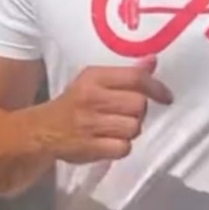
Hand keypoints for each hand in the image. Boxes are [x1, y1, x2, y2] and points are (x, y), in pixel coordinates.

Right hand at [41, 55, 172, 163]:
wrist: (42, 131)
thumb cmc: (74, 103)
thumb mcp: (94, 81)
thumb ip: (125, 74)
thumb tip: (153, 62)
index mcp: (94, 77)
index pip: (135, 78)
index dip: (156, 87)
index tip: (166, 97)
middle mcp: (92, 98)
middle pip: (139, 104)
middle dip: (139, 111)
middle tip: (126, 114)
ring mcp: (90, 124)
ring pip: (134, 127)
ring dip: (130, 130)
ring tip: (116, 128)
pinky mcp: (90, 148)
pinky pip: (124, 148)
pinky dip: (121, 147)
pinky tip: (110, 142)